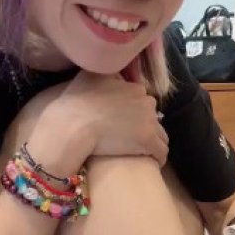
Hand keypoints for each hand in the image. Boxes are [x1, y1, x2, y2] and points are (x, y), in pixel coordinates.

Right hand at [46, 72, 168, 166]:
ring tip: (142, 151)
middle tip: (131, 135)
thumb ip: (106, 73)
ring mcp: (149, 122)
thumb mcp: (91, 76)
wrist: (73, 125)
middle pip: (152, 115)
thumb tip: (112, 76)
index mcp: (134, 87)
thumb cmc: (76, 101)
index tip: (125, 120)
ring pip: (160, 134)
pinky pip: (161, 151)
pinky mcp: (148, 142)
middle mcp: (146, 102)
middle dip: (145, 124)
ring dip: (153, 141)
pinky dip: (158, 157)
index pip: (142, 99)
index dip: (134, 110)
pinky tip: (152, 162)